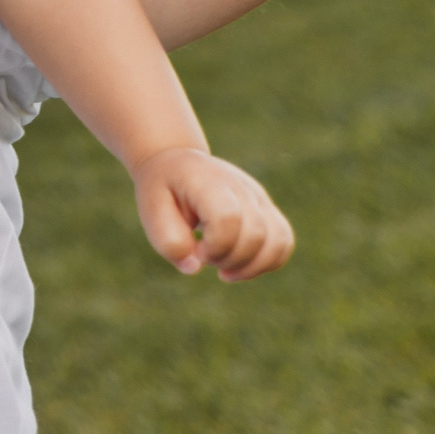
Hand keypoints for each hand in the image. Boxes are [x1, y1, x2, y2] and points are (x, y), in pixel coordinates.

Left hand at [130, 147, 293, 280]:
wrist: (176, 164)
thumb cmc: (162, 190)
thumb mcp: (150, 211)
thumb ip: (168, 241)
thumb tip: (194, 267)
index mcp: (208, 181)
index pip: (228, 218)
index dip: (214, 246)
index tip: (195, 250)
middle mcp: (240, 186)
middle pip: (255, 234)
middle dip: (229, 259)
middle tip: (203, 256)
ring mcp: (258, 197)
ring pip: (278, 241)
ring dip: (252, 267)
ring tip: (224, 269)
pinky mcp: (266, 209)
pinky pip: (284, 241)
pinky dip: (267, 262)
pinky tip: (240, 267)